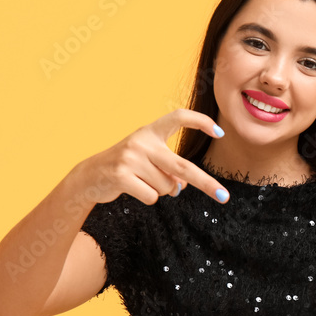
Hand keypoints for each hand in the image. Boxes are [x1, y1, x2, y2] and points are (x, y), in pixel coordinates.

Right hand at [76, 109, 229, 204]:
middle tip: (225, 197)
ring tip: (143, 181)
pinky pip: (152, 196)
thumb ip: (170, 169)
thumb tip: (184, 185)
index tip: (220, 132)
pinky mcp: (120, 175)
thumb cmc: (129, 166)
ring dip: (161, 191)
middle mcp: (141, 141)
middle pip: (183, 166)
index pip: (178, 117)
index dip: (200, 121)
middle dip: (206, 184)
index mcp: (151, 132)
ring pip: (167, 186)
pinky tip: (134, 189)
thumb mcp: (150, 160)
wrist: (90, 176)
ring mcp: (130, 157)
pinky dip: (149, 198)